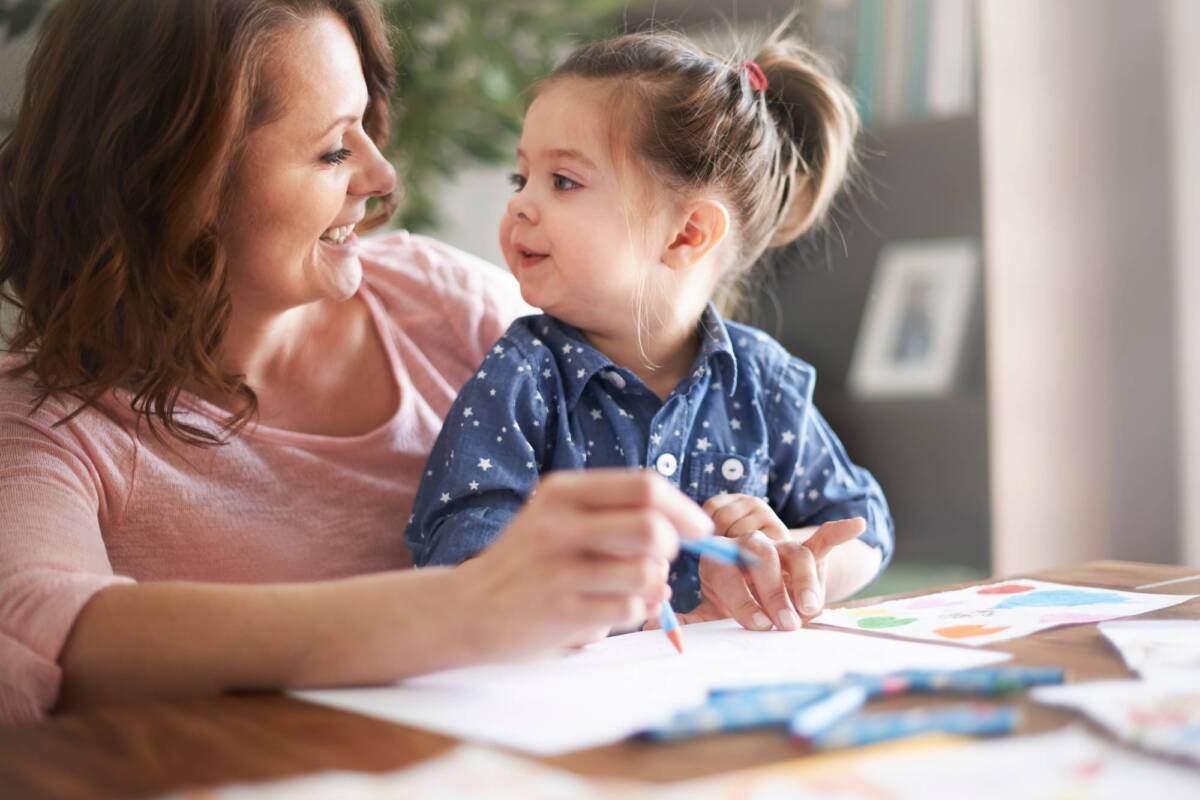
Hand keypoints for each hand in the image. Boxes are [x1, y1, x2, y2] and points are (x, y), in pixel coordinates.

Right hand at [460, 469, 712, 658]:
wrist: (465, 608)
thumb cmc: (526, 562)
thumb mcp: (557, 517)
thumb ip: (613, 514)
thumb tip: (685, 527)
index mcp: (562, 491)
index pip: (644, 486)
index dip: (683, 508)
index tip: (699, 528)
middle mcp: (558, 524)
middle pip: (651, 527)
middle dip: (670, 548)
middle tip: (659, 560)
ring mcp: (558, 569)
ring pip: (646, 572)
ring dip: (652, 585)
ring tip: (628, 589)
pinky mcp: (561, 611)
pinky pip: (629, 610)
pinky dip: (634, 612)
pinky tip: (608, 610)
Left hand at [673, 494, 865, 631]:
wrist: (759, 579)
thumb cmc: (733, 597)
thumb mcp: (711, 608)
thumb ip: (689, 618)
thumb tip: (650, 627)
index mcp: (721, 561)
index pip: (729, 573)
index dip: (743, 600)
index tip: (758, 626)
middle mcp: (750, 549)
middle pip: (761, 558)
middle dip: (773, 592)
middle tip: (783, 623)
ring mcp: (781, 547)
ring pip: (794, 555)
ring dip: (803, 582)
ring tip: (809, 608)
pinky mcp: (807, 550)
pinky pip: (822, 538)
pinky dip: (839, 530)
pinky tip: (856, 524)